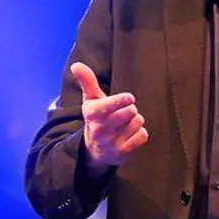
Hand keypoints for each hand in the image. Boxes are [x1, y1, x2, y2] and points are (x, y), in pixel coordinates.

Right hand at [72, 62, 148, 176]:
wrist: (94, 150)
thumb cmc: (96, 118)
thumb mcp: (90, 100)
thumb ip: (87, 81)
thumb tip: (76, 65)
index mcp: (92, 114)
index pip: (108, 106)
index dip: (122, 100)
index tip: (129, 98)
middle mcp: (99, 130)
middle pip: (129, 113)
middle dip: (131, 109)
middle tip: (123, 113)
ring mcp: (111, 143)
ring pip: (137, 123)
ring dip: (135, 121)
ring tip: (125, 124)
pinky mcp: (122, 153)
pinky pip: (142, 136)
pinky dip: (140, 134)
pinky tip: (129, 135)